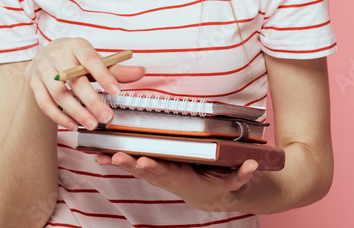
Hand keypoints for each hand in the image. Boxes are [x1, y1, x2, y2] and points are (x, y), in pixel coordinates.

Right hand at [23, 38, 144, 130]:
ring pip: (59, 94)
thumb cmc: (75, 60)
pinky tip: (74, 125)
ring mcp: (42, 69)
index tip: (117, 93)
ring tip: (92, 125)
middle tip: (108, 118)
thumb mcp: (95, 61)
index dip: (104, 76)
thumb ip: (116, 70)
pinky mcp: (33, 83)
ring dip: (76, 112)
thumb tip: (142, 71)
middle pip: (75, 80)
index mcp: (76, 45)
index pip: (91, 60)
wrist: (44, 59)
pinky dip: (59, 116)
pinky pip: (45, 103)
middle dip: (92, 101)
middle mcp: (57, 54)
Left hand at [95, 152, 258, 212]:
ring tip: (102, 156)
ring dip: (120, 164)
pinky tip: (101, 156)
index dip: (157, 168)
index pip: (171, 173)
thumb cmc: (224, 183)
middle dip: (132, 164)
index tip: (144, 161)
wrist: (214, 197)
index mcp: (189, 180)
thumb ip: (242, 174)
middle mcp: (172, 180)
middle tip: (116, 157)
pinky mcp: (156, 171)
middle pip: (150, 172)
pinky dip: (119, 163)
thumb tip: (252, 164)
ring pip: (139, 170)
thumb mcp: (236, 181)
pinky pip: (135, 166)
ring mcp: (162, 176)